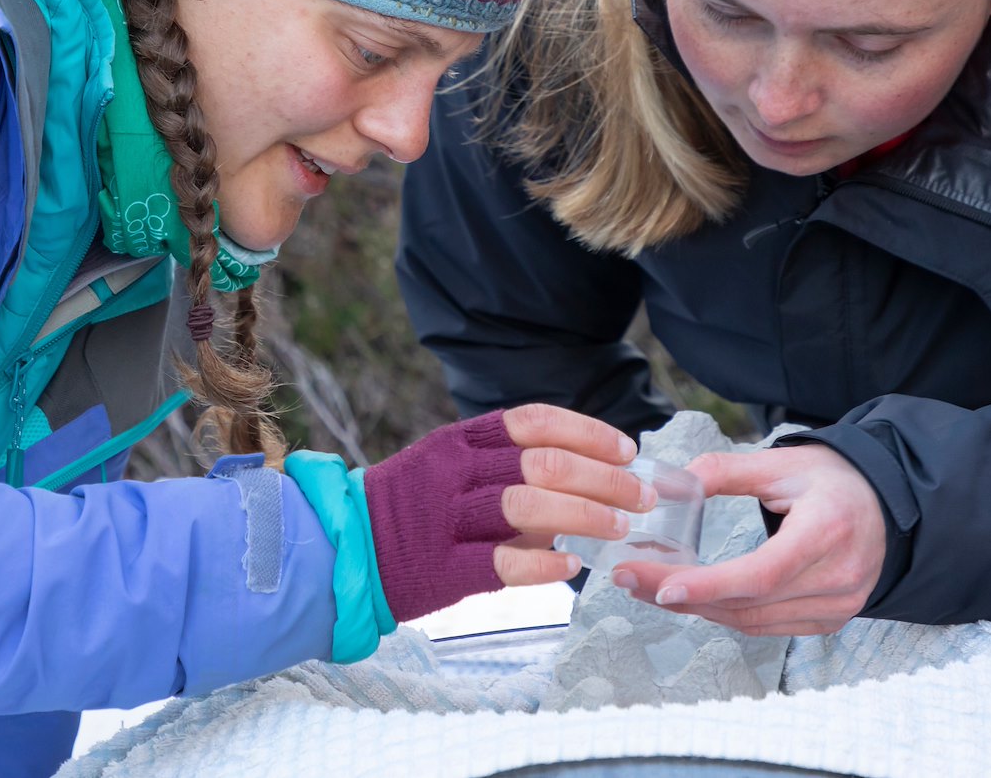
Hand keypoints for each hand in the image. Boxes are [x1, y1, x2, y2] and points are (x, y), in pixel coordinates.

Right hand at [364, 405, 649, 622]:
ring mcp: (448, 519)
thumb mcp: (453, 466)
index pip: (534, 422)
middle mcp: (456, 472)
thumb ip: (508, 466)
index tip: (626, 450)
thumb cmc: (415, 506)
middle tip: (641, 496)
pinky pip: (501, 563)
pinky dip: (543, 563)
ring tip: (619, 527)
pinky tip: (572, 565)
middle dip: (604, 479)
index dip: (588, 432)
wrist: (348, 547)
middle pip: (543, 464)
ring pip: (527, 506)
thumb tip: (588, 472)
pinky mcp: (443, 568)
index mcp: (462, 440)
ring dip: (584, 515)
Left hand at [611, 443, 884, 635]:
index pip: (763, 573)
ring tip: (645, 586)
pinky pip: (767, 626)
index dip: (710, 586)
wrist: (884, 504)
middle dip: (682, 595)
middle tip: (628, 578)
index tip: (661, 586)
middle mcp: (838, 577)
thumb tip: (667, 484)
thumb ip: (724, 471)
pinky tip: (689, 596)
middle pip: (749, 603)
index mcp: (827, 530)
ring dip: (697, 608)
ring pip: (753, 621)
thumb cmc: (831, 480)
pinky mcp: (829, 620)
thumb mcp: (781, 463)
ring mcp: (838, 606)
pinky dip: (724, 614)